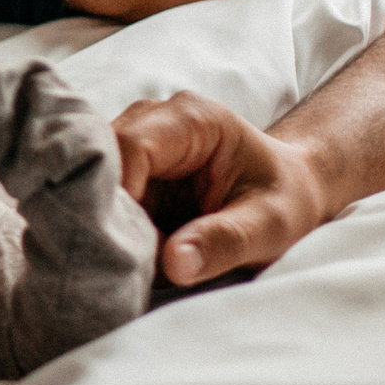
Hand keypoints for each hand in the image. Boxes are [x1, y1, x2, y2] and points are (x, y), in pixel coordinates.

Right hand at [112, 92, 330, 285]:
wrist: (290, 192)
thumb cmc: (285, 201)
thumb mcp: (268, 226)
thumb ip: (224, 241)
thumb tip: (175, 264)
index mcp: (194, 119)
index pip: (131, 145)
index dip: (119, 193)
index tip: (127, 244)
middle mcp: (156, 120)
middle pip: (102, 158)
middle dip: (105, 209)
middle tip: (118, 257)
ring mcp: (138, 143)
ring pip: (94, 177)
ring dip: (105, 219)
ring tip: (125, 257)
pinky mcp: (130, 170)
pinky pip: (101, 195)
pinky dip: (109, 225)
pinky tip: (125, 250)